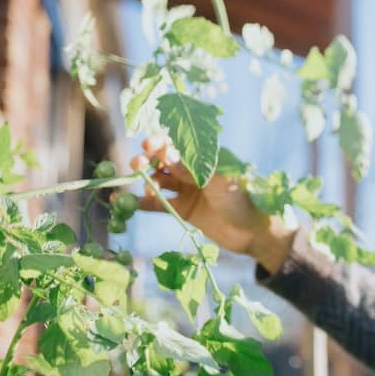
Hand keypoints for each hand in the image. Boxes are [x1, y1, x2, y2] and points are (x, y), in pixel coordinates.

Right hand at [132, 136, 295, 271]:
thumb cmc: (242, 199)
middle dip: (148, 159)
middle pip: (163, 160)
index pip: (179, 144)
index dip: (162, 142)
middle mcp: (193, 171)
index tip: (149, 144)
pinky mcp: (181, 209)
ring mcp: (186, 190)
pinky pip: (156, 204)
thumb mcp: (219, 181)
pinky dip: (140, 202)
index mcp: (205, 158)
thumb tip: (167, 154)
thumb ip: (193, 169)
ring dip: (143, 178)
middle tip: (137, 164)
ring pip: (157, 180)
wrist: (252, 232)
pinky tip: (122, 202)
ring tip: (136, 181)